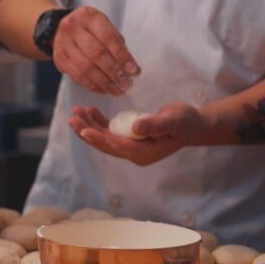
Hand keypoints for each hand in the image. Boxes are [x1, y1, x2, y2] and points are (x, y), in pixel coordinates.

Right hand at [53, 7, 140, 95]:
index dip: (122, 56)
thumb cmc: (89, 28)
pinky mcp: (59, 59)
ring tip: (117, 90)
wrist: (60, 28)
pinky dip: (93, 86)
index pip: (108, 38)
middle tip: (126, 84)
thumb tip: (130, 68)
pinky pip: (77, 76)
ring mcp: (63, 44)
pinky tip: (104, 90)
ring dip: (104, 82)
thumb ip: (116, 43)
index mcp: (89, 16)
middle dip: (114, 72)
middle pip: (96, 54)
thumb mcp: (103, 25)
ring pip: (85, 68)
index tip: (134, 71)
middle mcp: (73, 28)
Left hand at [68, 103, 206, 165]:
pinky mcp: (129, 135)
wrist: (192, 123)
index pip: (116, 147)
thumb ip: (155, 125)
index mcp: (143, 153)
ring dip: (89, 125)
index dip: (99, 139)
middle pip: (106, 143)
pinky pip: (110, 130)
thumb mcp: (172, 122)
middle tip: (72, 118)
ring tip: (76, 112)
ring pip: (105, 136)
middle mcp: (134, 152)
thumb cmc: (185, 122)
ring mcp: (130, 145)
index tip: (83, 131)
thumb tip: (135, 127)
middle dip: (87, 131)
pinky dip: (99, 121)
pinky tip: (89, 110)